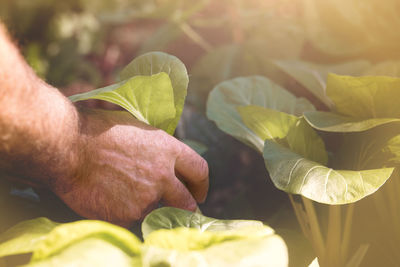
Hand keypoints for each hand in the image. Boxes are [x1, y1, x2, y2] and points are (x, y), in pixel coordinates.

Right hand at [52, 108, 208, 226]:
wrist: (68, 147)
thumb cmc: (98, 130)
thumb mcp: (137, 128)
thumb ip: (157, 147)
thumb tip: (165, 158)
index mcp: (168, 149)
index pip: (200, 170)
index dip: (201, 185)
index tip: (198, 192)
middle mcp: (162, 175)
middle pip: (187, 202)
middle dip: (185, 206)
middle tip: (177, 208)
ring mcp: (145, 198)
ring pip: (157, 213)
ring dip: (150, 210)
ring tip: (128, 197)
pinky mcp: (126, 215)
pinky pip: (133, 221)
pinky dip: (126, 216)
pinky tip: (112, 202)